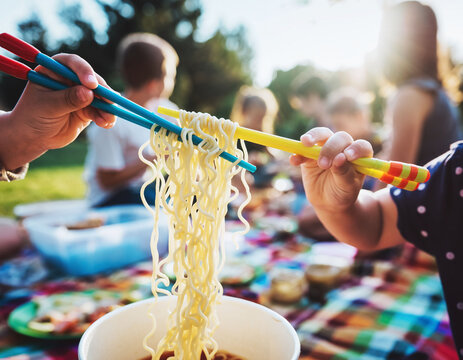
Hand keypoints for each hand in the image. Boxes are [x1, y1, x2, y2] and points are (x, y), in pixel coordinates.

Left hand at [0, 54, 115, 169]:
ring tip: (108, 119)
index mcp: (55, 70)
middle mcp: (70, 79)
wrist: (33, 136)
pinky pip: (102, 111)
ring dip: (108, 107)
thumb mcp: (48, 106)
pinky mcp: (88, 109)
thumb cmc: (33, 116)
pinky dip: (106, 117)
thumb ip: (68, 99)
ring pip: (101, 97)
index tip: (91, 85)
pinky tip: (106, 124)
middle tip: (110, 102)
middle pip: (92, 80)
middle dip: (102, 92)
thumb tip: (88, 93)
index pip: (72, 63)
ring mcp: (81, 94)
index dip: (84, 71)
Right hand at [289, 128, 372, 211]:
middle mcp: (343, 148)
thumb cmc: (342, 192)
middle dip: (330, 149)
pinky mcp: (309, 155)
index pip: (360, 146)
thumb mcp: (347, 187)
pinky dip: (297, 153)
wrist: (328, 202)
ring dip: (313, 138)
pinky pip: (302, 150)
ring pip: (321, 134)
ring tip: (305, 145)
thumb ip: (344, 173)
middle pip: (339, 138)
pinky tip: (294, 160)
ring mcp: (325, 149)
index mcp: (359, 156)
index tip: (348, 156)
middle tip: (323, 165)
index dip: (355, 148)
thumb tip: (339, 158)